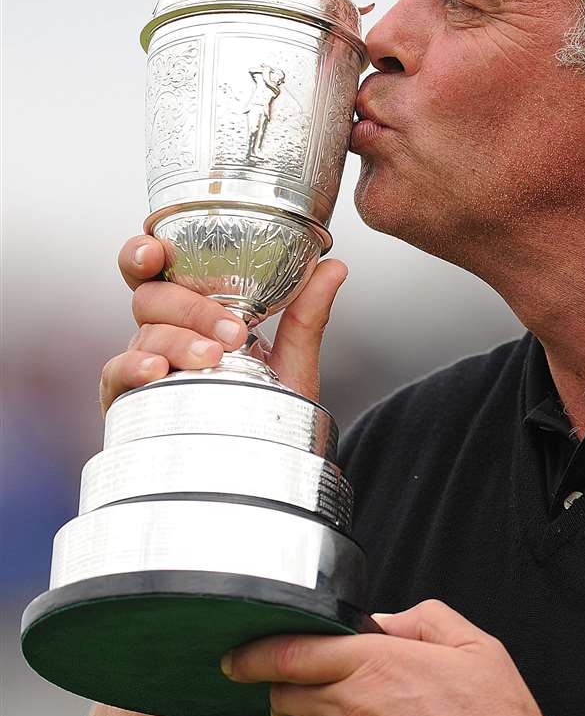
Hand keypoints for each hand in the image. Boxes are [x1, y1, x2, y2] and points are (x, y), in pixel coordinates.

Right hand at [99, 234, 347, 415]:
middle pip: (153, 296)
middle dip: (191, 307)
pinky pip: (117, 375)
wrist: (261, 467)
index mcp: (195, 311)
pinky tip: (157, 372)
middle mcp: (164, 331)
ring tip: (212, 357)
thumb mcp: (293, 361)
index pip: (161, 270)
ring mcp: (145, 363)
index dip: (147, 252)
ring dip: (178, 341)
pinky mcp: (128, 399)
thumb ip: (308, 316)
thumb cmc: (265, 408)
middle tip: (233, 332)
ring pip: (144, 334)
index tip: (158, 248)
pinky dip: (134, 368)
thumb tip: (335, 267)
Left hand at [222, 600, 582, 715]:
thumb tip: (385, 621)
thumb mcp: (474, 646)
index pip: (293, 654)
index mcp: (378, 664)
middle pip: (289, 694)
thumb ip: (423, 620)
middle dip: (294, 685)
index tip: (237, 655)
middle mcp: (353, 711)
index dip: (255, 653)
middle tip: (322, 682)